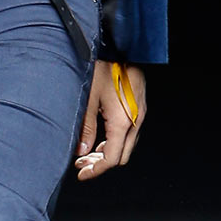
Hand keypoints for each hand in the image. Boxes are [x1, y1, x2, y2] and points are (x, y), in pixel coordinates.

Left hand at [75, 61, 145, 182]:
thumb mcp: (88, 99)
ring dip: (108, 151)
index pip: (112, 159)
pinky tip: (100, 136)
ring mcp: (140, 114)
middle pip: (121, 156)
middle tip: (81, 162)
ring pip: (126, 145)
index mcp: (123, 122)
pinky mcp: (139, 106)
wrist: (121, 46)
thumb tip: (81, 151)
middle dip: (101, 163)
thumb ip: (86, 128)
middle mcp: (136, 121)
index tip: (82, 174)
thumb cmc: (103, 68)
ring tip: (87, 151)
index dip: (96, 170)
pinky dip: (115, 140)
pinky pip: (129, 132)